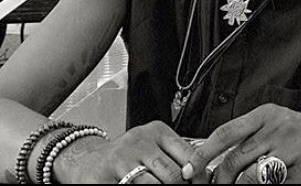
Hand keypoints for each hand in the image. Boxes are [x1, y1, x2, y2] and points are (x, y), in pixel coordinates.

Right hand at [54, 121, 199, 183]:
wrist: (87, 161)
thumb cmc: (127, 157)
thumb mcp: (153, 148)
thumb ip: (174, 158)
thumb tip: (199, 174)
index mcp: (158, 132)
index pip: (188, 154)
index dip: (198, 175)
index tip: (201, 185)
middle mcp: (140, 141)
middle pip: (172, 174)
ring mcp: (122, 158)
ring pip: (153, 185)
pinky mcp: (107, 175)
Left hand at [182, 105, 300, 183]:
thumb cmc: (296, 130)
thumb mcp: (271, 122)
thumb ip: (245, 135)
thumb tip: (209, 156)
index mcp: (266, 115)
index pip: (226, 133)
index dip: (203, 154)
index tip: (190, 169)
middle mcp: (279, 130)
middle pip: (235, 159)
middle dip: (220, 179)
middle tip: (217, 185)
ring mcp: (293, 151)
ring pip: (252, 177)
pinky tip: (265, 185)